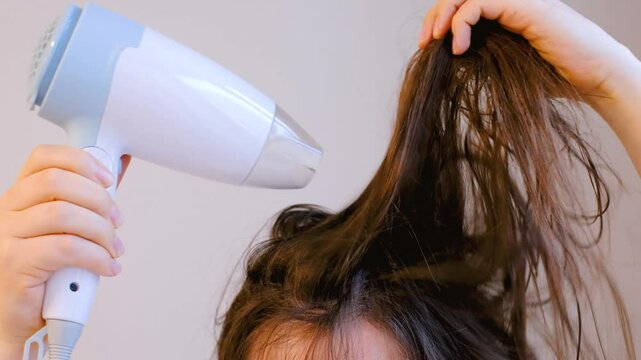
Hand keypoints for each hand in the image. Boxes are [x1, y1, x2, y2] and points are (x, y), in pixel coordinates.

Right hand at [0, 145, 129, 353]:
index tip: (108, 179)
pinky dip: (96, 256)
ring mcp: (6, 236)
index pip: (43, 158)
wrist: (18, 320)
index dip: (81, 161)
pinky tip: (107, 267)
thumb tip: (118, 168)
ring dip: (101, 230)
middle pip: (56, 182)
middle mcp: (8, 211)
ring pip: (62, 215)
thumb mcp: (68, 230)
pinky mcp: (14, 263)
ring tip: (114, 249)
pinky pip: (64, 248)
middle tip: (117, 221)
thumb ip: (87, 201)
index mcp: (21, 197)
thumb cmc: (46, 274)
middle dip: (98, 198)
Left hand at [418, 0, 638, 105]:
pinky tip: (458, 48)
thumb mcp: (504, 69)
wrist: (594, 80)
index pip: (462, 6)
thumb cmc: (555, 80)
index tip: (425, 48)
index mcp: (505, 16)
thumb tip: (449, 62)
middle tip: (424, 44)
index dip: (439, 21)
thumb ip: (481, 58)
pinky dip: (462, 22)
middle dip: (435, 16)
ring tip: (435, 42)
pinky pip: (480, 2)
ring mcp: (519, 2)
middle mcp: (511, 3)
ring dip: (444, 15)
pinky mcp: (525, 6)